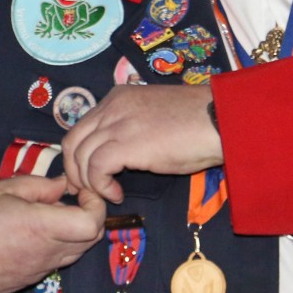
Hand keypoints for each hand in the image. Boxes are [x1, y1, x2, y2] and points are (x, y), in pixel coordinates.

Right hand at [0, 175, 105, 292]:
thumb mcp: (0, 189)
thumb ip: (38, 187)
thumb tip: (64, 187)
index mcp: (39, 227)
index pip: (93, 224)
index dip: (96, 205)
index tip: (81, 191)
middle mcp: (44, 254)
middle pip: (91, 240)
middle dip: (90, 217)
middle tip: (71, 199)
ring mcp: (35, 272)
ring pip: (75, 253)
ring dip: (75, 233)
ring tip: (50, 214)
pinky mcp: (24, 282)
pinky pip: (54, 264)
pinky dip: (56, 247)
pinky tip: (32, 233)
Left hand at [61, 83, 222, 202]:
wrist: (220, 121)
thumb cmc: (198, 123)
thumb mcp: (154, 119)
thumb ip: (131, 128)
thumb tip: (118, 154)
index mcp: (119, 97)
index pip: (82, 126)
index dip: (80, 155)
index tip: (91, 176)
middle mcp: (112, 106)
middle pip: (73, 141)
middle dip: (75, 171)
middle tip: (90, 191)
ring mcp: (118, 123)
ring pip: (80, 155)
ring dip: (88, 182)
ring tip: (108, 194)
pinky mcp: (126, 143)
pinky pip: (95, 168)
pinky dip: (100, 186)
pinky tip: (117, 194)